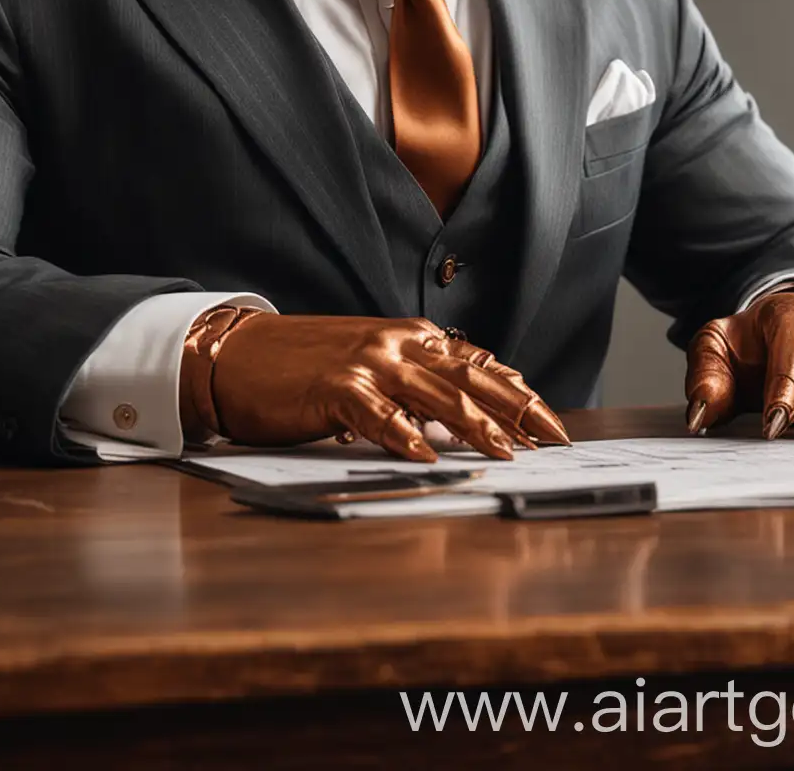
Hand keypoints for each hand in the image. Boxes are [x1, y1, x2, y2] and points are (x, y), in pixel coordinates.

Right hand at [206, 314, 569, 461]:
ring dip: (474, 425)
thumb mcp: (374, 365)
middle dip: (517, 408)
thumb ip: (420, 380)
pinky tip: (425, 456)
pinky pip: (376, 415)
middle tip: (553, 437)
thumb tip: (474, 405)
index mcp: (410, 338)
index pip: (477, 365)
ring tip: (505, 452)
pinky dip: (402, 435)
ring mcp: (367, 365)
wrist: (240, 356)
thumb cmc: (309, 368)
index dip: (518, 394)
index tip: (551, 422)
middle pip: (470, 377)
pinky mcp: (334, 390)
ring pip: (434, 395)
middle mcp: (396, 344)